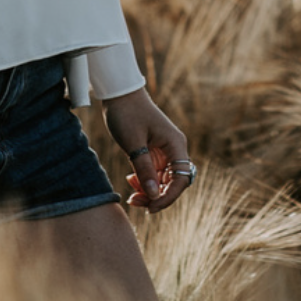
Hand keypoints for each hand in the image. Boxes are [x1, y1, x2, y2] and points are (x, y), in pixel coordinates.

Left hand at [102, 86, 193, 213]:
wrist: (118, 93)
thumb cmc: (127, 113)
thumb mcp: (133, 143)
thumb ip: (144, 169)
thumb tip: (153, 196)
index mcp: (175, 144)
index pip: (181, 179)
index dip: (168, 197)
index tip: (151, 207)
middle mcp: (174, 149)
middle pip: (173, 182)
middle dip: (156, 196)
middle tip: (135, 201)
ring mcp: (164, 150)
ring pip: (162, 180)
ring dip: (149, 190)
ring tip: (131, 194)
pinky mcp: (153, 151)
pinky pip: (154, 173)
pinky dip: (144, 180)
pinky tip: (130, 181)